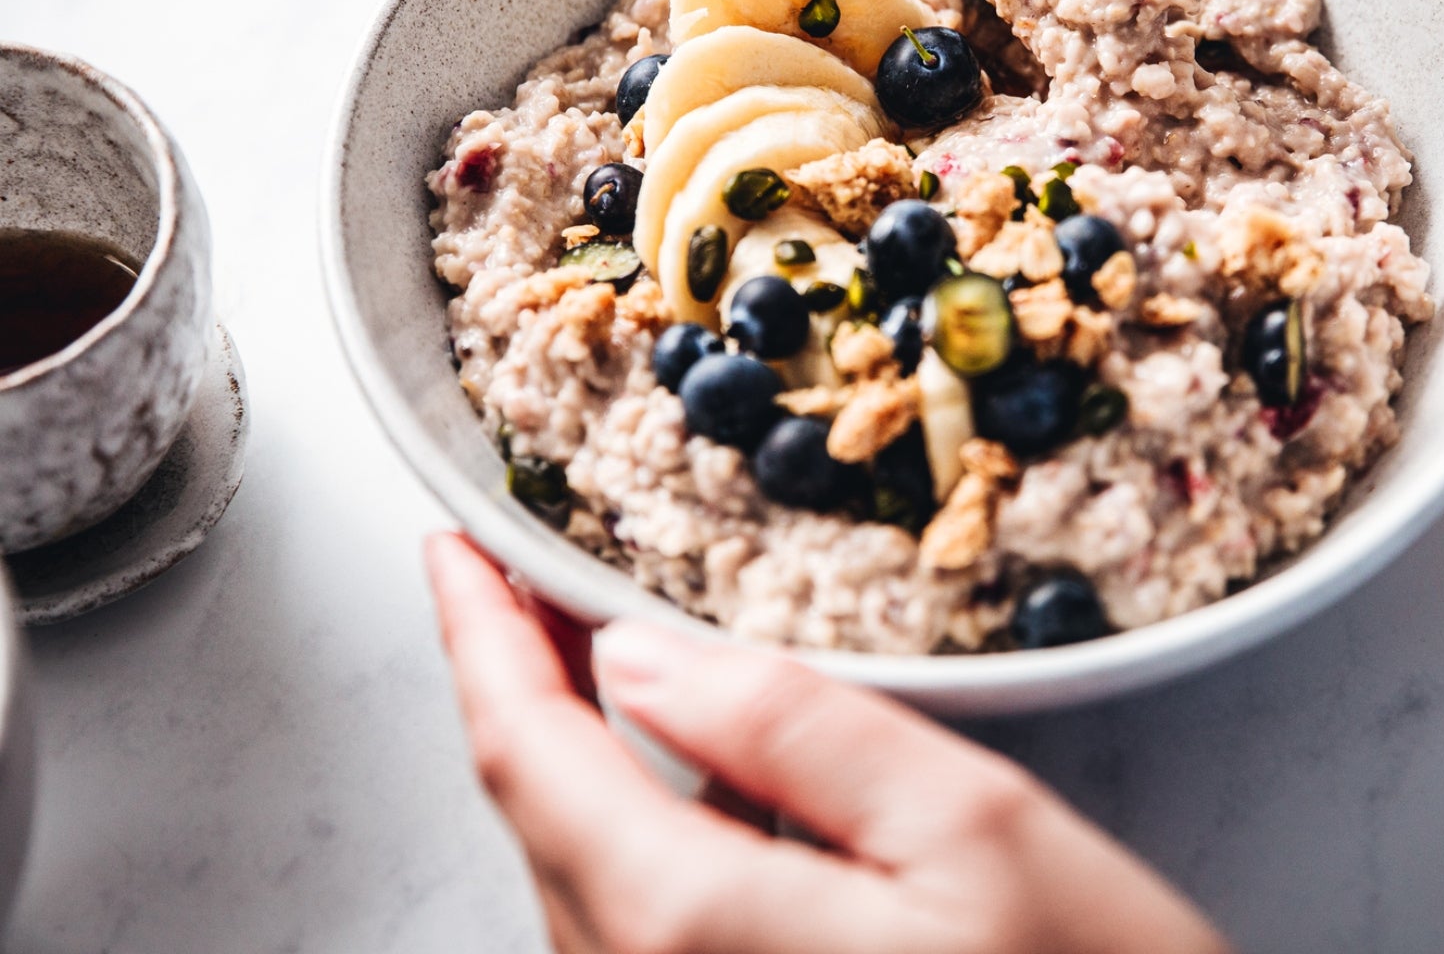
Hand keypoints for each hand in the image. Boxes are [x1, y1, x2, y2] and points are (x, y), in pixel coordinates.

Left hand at [424, 534, 1230, 953]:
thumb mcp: (970, 830)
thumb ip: (794, 732)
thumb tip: (641, 659)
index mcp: (691, 926)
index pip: (529, 755)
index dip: (480, 635)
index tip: (456, 545)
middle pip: (539, 816)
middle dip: (521, 679)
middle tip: (525, 571)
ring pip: (580, 873)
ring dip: (570, 751)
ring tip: (587, 647)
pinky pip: (638, 925)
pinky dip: (630, 823)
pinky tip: (682, 773)